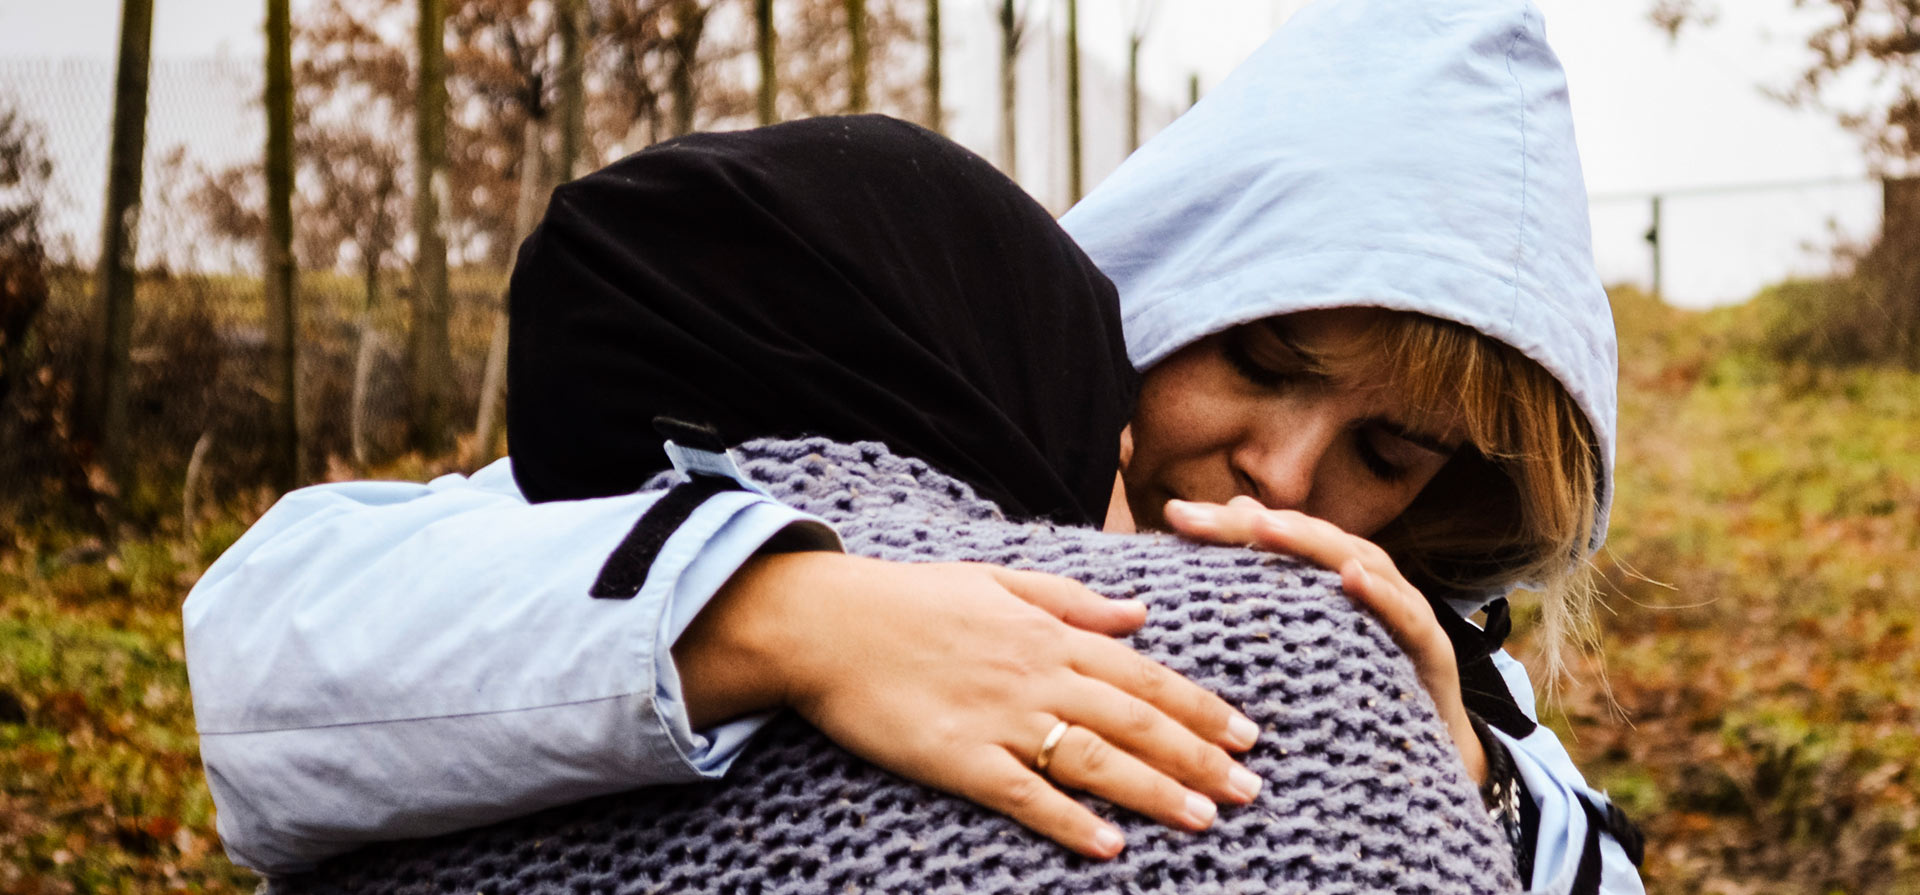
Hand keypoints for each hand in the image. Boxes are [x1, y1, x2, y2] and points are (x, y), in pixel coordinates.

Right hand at [674, 551, 1265, 858]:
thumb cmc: (910, 600)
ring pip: (1095, 758)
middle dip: (1200, 756)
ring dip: (1155, 791)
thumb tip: (1140, 612)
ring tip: (1205, 818)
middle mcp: (1035, 674)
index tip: (1246, 735)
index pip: (1143, 674)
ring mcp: (998, 718)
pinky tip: (1110, 845)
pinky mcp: (958, 758)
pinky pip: (1025, 795)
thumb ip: (1073, 598)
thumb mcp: (998, 579)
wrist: (826, 624)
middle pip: (1135, 720)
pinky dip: (1070, 821)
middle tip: (1250, 789)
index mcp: (1048, 633)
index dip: (1200, 707)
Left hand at [1160, 497, 1488, 784]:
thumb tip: (1219, 543)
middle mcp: (1368, 585)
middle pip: (1313, 540)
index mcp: (1331, 581)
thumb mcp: (1298, 650)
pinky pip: (1408, 616)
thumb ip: (1263, 601)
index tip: (1175, 518)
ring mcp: (1402, 612)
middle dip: (1257, 525)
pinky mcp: (1431, 650)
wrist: (1421, 760)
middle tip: (1204, 517)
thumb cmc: (1352, 696)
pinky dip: (1381, 593)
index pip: (1280, 537)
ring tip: (1266, 527)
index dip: (1229, 524)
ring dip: (1314, 542)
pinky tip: (1351, 576)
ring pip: (1361, 561)